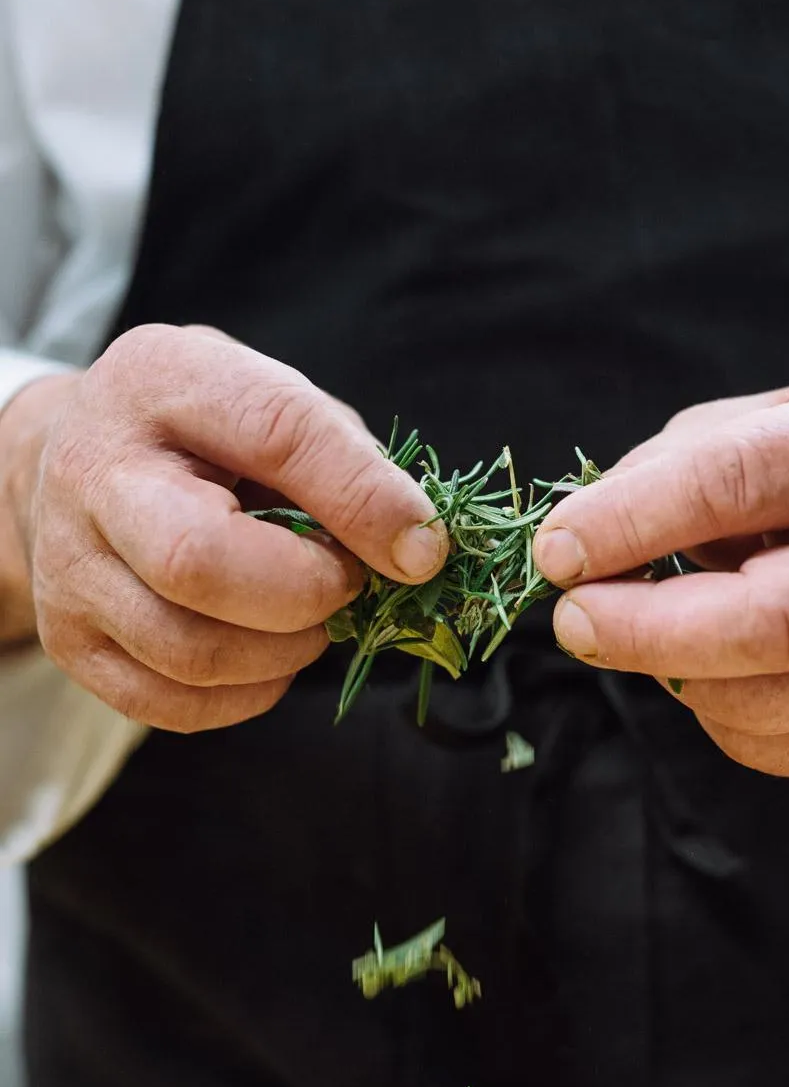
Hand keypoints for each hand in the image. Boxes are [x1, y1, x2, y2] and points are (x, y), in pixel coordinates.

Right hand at [0, 324, 446, 730]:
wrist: (80, 461)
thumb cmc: (202, 432)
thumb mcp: (273, 401)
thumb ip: (345, 461)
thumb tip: (416, 549)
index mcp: (161, 380)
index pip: (275, 432)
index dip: (361, 499)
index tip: (422, 548)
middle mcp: (93, 474)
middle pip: (199, 562)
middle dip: (307, 592)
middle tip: (347, 582)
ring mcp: (68, 568)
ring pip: (191, 652)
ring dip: (286, 652)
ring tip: (308, 613)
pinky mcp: (70, 643)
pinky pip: (175, 706)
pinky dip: (248, 694)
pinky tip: (266, 654)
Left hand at [532, 378, 788, 775]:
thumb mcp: (755, 424)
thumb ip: (663, 472)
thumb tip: (573, 548)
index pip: (736, 485)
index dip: (628, 522)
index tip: (554, 551)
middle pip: (765, 623)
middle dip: (641, 629)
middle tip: (570, 619)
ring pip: (761, 700)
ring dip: (664, 671)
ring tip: (633, 629)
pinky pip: (764, 745)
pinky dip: (704, 711)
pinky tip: (704, 664)